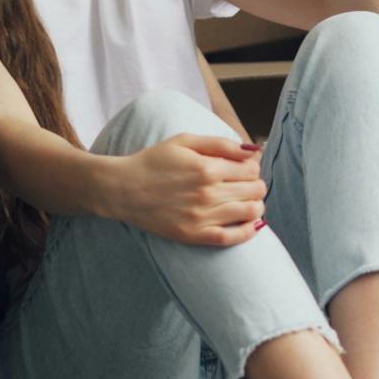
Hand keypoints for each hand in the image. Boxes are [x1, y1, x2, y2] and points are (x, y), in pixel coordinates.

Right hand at [115, 134, 266, 246]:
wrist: (123, 189)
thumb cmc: (153, 161)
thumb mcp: (185, 141)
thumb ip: (220, 143)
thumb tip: (253, 150)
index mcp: (207, 167)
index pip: (252, 170)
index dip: (252, 168)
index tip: (243, 169)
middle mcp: (208, 193)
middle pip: (255, 190)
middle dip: (255, 185)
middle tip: (244, 185)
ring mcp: (202, 216)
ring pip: (250, 212)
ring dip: (255, 205)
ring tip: (246, 201)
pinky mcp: (194, 235)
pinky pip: (232, 238)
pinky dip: (248, 231)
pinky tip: (251, 224)